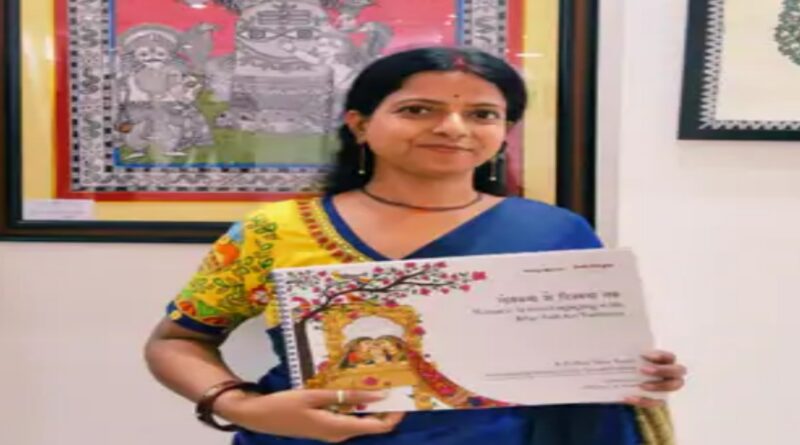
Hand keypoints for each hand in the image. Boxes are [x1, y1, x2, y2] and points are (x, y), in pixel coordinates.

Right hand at [215, 389, 403, 442]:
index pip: (377, 428)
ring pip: (360, 421)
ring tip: (379, 383)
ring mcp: (332, 433)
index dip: (394, 415)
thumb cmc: (285, 405)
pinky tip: (356, 390)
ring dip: (371, 406)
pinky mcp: (325, 428)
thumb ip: (346, 396)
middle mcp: (339, 435)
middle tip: (394, 384)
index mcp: (339, 429)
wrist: (258, 417)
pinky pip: (349, 419)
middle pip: (372, 425)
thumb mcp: (315, 396)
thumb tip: (377, 396)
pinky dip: (357, 406)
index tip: (404, 397)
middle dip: (386, 408)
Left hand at [625, 350, 686, 407]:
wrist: (629, 382)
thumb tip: (617, 349)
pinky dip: (642, 400)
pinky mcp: (661, 400)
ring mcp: (669, 388)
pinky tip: (629, 397)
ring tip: (640, 386)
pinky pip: (655, 402)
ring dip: (657, 386)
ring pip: (671, 387)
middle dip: (662, 370)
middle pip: (677, 371)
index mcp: (667, 361)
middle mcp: (673, 374)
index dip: (660, 356)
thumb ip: (631, 356)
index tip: (644, 355)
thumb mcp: (633, 360)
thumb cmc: (634, 366)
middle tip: (643, 370)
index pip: (670, 357)